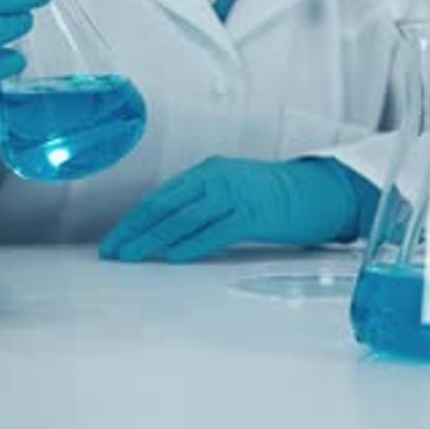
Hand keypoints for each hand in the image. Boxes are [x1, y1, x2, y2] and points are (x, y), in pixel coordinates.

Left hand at [99, 155, 359, 262]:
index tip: (115, 240)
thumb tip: (166, 232)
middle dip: (134, 230)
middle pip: (164, 205)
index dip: (134, 219)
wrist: (317, 191)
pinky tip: (173, 256)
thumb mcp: (231, 190)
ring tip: (132, 257)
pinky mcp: (253, 213)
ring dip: (153, 239)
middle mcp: (216, 177)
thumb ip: (202, 204)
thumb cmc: (272, 196)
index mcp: (207, 171)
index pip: (161, 196)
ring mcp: (234, 193)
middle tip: (113, 252)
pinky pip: (215, 230)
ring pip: (183, 217)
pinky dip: (191, 243)